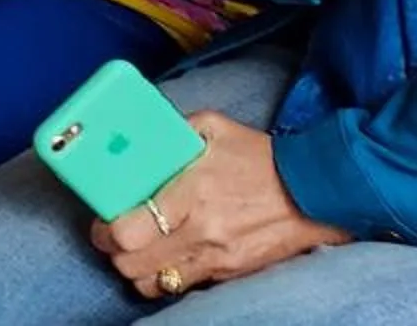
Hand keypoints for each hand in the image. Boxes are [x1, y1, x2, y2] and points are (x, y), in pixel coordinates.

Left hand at [93, 112, 348, 297]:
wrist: (315, 192)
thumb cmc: (261, 158)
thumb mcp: (215, 128)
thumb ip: (173, 130)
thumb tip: (140, 133)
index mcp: (192, 192)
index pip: (129, 231)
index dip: (104, 231)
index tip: (101, 221)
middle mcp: (202, 231)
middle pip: (132, 264)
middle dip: (113, 253)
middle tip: (113, 237)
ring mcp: (217, 257)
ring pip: (153, 283)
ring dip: (137, 270)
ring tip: (137, 251)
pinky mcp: (230, 273)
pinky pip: (183, 287)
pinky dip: (166, 278)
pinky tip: (166, 258)